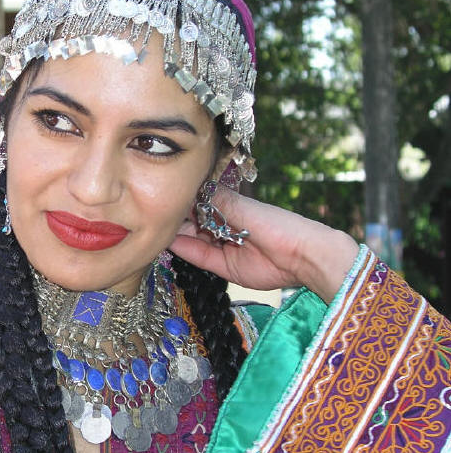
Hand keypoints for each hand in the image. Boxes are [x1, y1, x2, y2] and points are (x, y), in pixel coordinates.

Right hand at [169, 185, 358, 302]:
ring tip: (153, 226)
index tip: (161, 194)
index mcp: (230, 207)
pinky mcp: (223, 267)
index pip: (198, 202)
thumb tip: (190, 186)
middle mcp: (223, 226)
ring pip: (192, 239)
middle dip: (174, 218)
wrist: (300, 256)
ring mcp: (222, 246)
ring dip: (175, 234)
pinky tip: (168, 241)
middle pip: (192, 221)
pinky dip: (183, 250)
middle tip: (151, 213)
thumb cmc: (277, 224)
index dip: (182, 199)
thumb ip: (215, 200)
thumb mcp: (243, 207)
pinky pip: (199, 257)